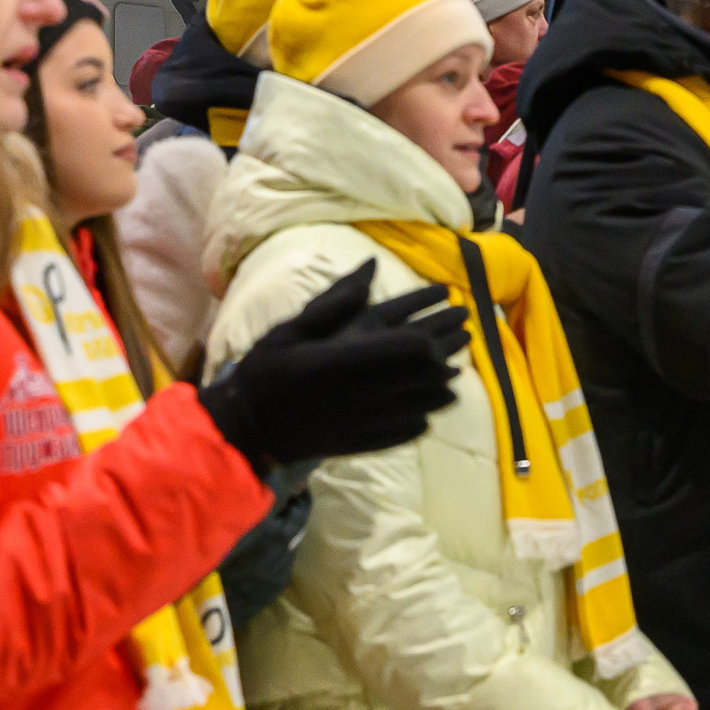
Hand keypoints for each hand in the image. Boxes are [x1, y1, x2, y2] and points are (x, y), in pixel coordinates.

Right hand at [198, 262, 468, 473]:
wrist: (245, 430)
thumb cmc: (264, 371)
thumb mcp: (292, 328)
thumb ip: (335, 301)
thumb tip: (372, 266)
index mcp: (345, 358)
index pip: (409, 346)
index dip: (432, 330)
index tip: (445, 311)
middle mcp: (362, 390)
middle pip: (424, 371)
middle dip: (449, 349)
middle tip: (464, 333)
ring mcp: (365, 421)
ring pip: (423, 402)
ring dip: (444, 385)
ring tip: (456, 370)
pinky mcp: (363, 443)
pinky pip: (408, 430)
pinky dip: (425, 416)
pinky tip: (433, 408)